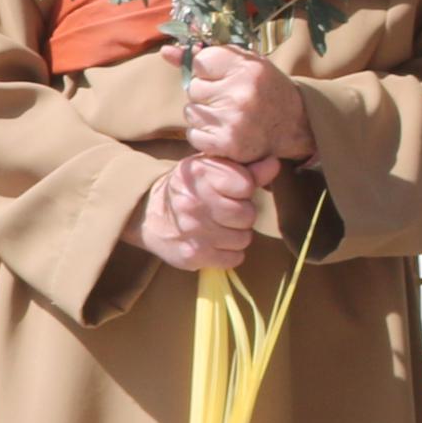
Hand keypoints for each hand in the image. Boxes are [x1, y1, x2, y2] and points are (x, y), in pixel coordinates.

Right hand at [134, 154, 261, 270]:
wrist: (147, 214)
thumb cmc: (188, 188)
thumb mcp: (211, 169)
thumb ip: (245, 168)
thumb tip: (274, 163)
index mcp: (199, 173)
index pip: (246, 185)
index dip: (244, 189)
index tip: (233, 191)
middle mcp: (194, 202)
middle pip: (247, 215)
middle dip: (243, 214)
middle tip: (228, 212)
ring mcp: (192, 231)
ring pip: (243, 239)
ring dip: (237, 235)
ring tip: (221, 227)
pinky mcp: (193, 256)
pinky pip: (234, 259)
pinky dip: (230, 253)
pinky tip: (217, 243)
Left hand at [180, 43, 313, 170]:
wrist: (294, 125)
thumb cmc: (264, 89)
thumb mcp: (244, 63)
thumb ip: (206, 55)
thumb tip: (165, 51)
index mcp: (247, 68)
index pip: (199, 62)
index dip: (208, 71)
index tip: (224, 78)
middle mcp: (241, 93)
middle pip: (193, 88)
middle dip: (206, 94)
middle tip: (229, 100)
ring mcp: (233, 121)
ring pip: (191, 112)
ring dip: (204, 115)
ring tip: (229, 116)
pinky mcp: (227, 144)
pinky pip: (193, 135)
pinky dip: (204, 135)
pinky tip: (225, 131)